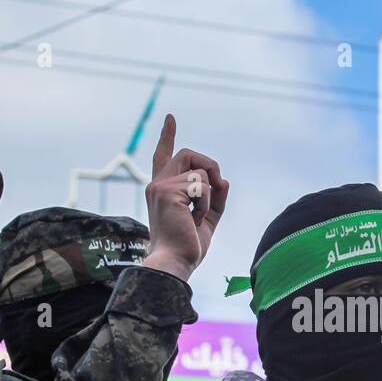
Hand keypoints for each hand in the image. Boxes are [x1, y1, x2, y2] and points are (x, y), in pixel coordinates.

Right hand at [142, 113, 229, 280]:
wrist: (176, 262)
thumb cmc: (188, 247)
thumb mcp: (207, 219)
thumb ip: (216, 198)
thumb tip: (224, 180)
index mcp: (163, 191)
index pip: (165, 157)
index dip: (168, 137)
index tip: (171, 118)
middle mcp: (157, 185)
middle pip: (187, 154)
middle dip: (208, 165)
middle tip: (217, 186)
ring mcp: (160, 186)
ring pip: (199, 172)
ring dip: (209, 195)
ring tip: (196, 217)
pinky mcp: (167, 191)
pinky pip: (202, 186)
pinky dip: (206, 203)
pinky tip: (194, 218)